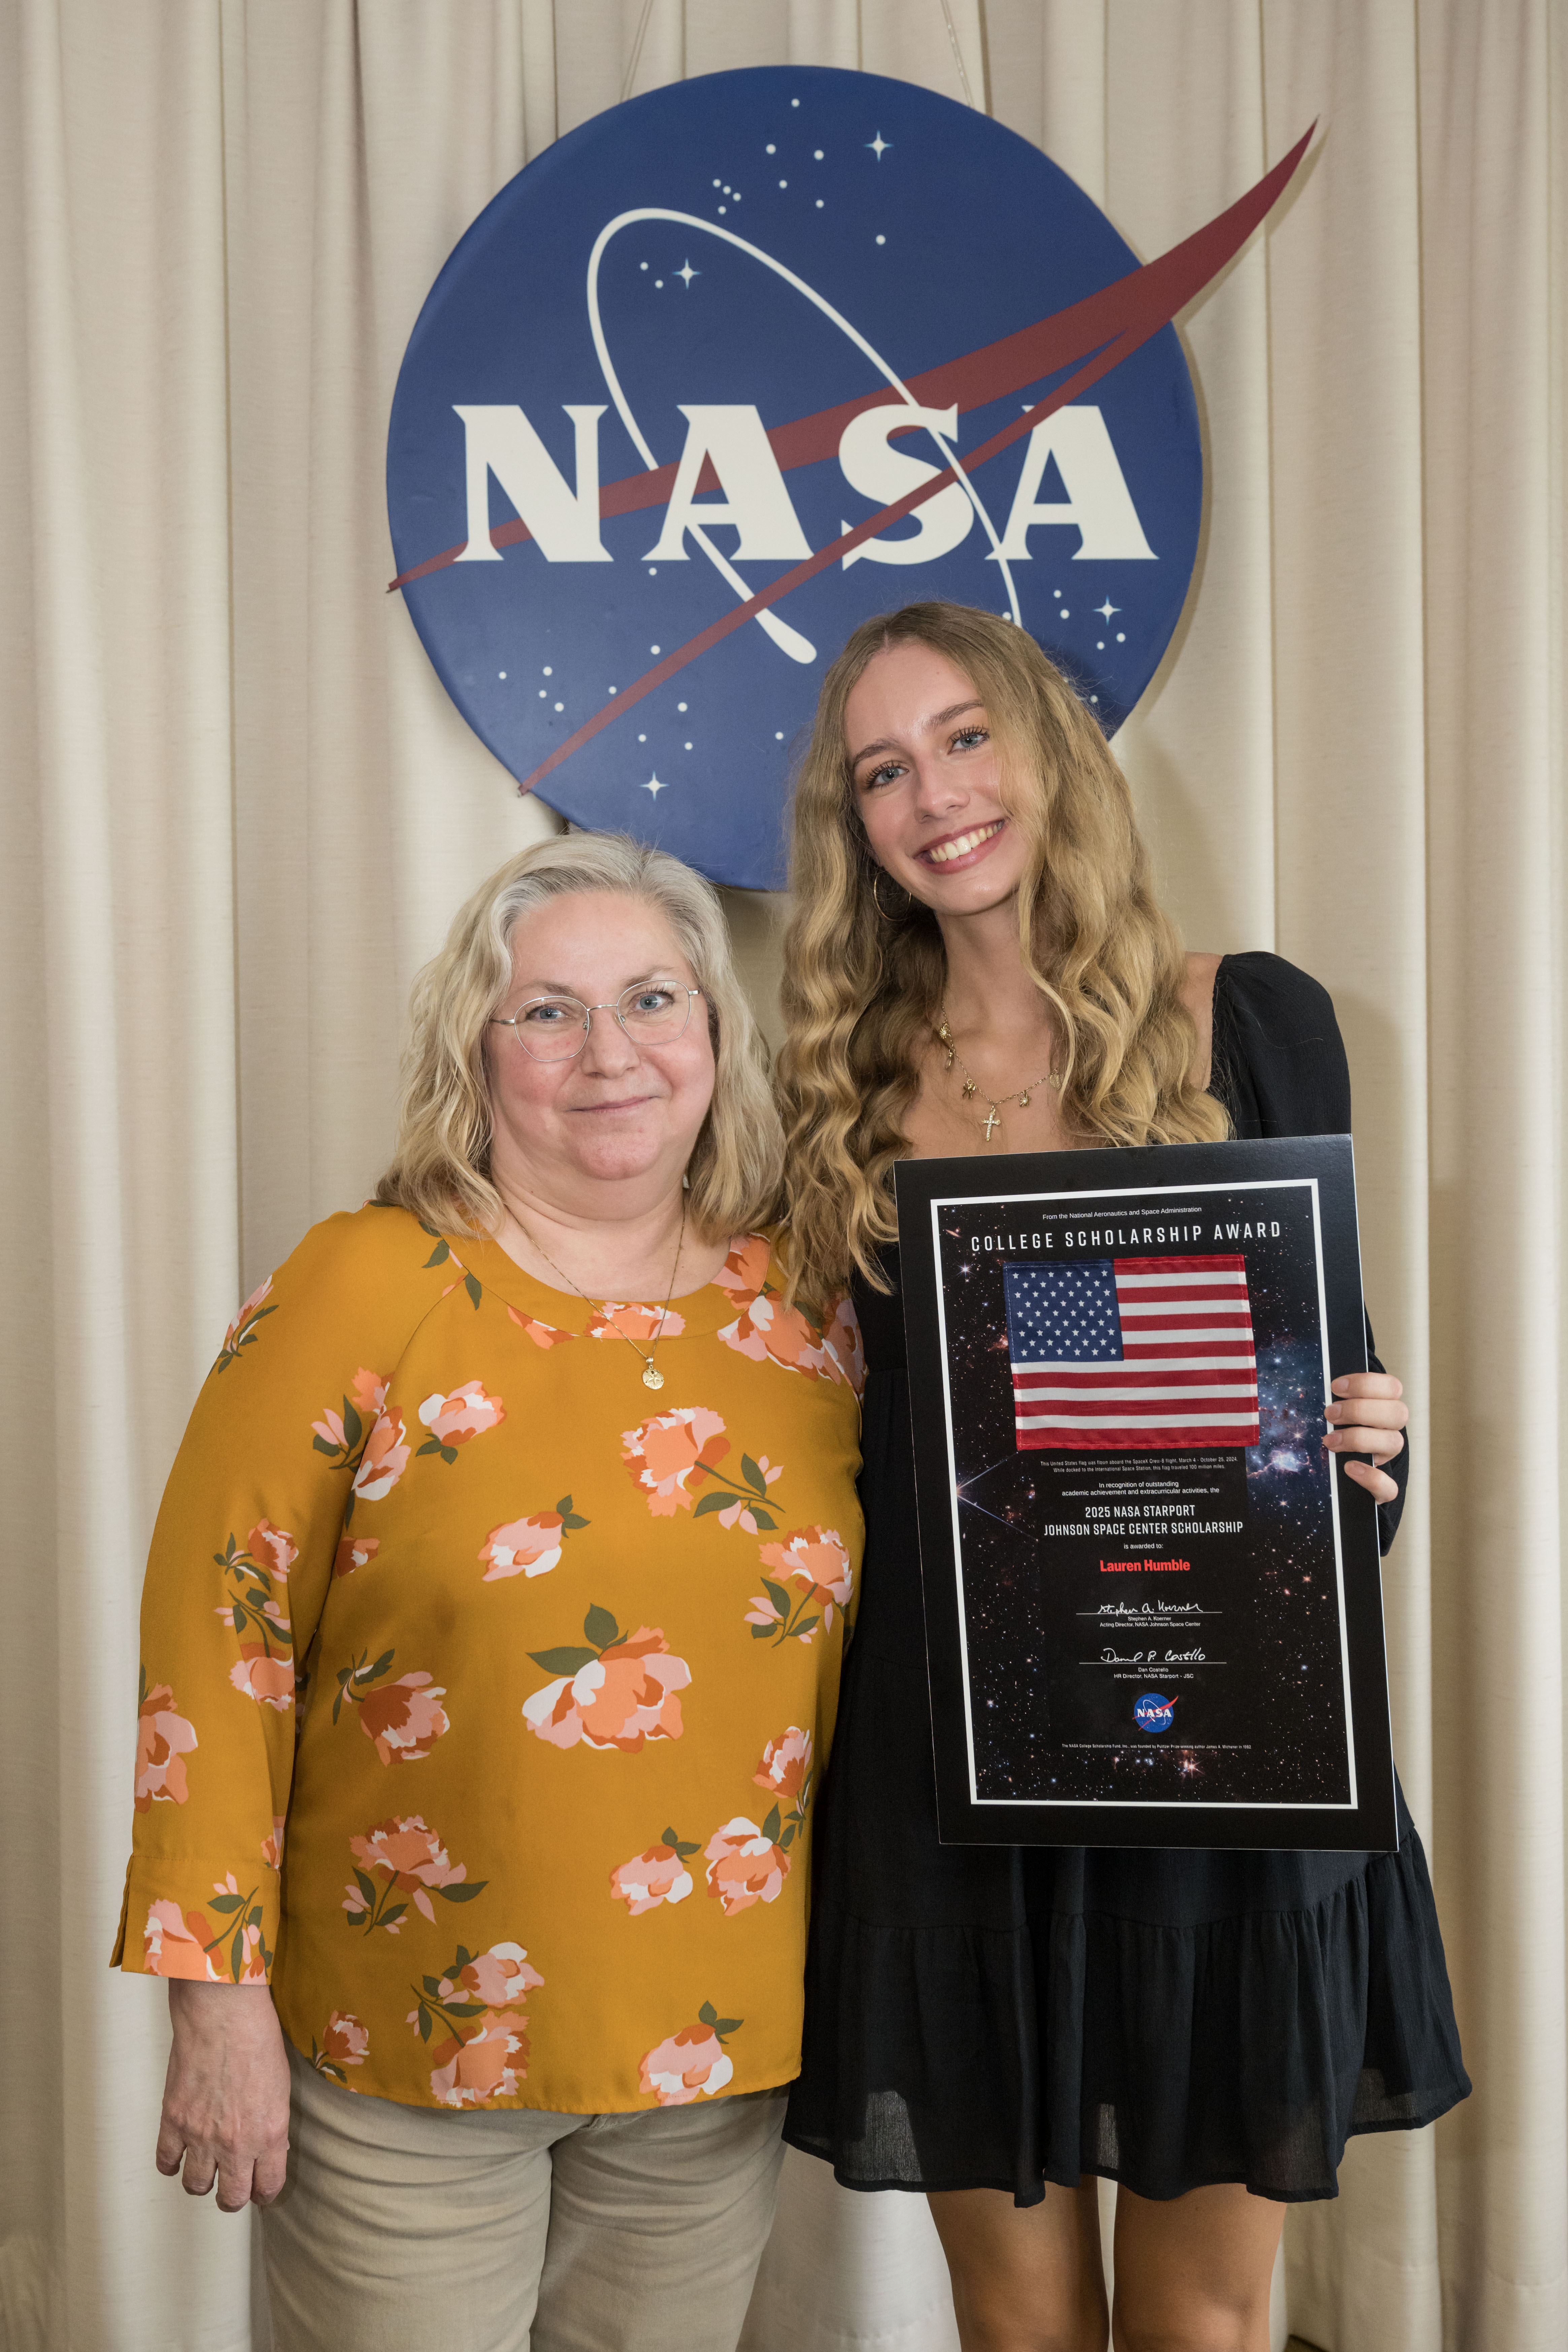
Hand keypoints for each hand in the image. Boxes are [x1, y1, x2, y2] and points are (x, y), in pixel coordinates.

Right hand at [156, 1980, 291, 2210]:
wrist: (224, 2014)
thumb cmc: (258, 2040)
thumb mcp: (281, 2088)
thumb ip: (272, 2126)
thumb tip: (267, 2149)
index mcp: (269, 2135)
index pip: (267, 2188)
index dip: (264, 2193)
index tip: (260, 2190)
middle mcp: (236, 2144)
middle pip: (231, 2198)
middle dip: (233, 2196)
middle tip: (232, 2186)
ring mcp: (201, 2136)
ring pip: (196, 2186)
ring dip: (202, 2181)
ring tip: (205, 2168)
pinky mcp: (174, 2121)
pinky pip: (166, 2162)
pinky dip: (171, 2163)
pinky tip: (179, 2154)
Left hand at [1324, 1372, 1406, 1505]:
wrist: (1337, 1477)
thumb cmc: (1333, 1432)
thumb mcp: (1335, 1413)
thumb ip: (1334, 1401)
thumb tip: (1318, 1389)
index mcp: (1384, 1406)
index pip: (1392, 1387)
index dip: (1366, 1384)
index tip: (1335, 1387)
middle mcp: (1391, 1430)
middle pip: (1398, 1413)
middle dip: (1360, 1410)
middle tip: (1329, 1414)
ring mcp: (1388, 1458)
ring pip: (1394, 1443)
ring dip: (1359, 1438)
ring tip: (1330, 1440)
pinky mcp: (1383, 1488)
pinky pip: (1389, 1486)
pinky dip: (1371, 1477)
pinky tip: (1349, 1468)